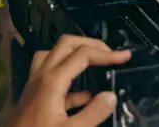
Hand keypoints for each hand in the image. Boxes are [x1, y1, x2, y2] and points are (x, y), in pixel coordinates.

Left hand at [6, 35, 131, 126]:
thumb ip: (93, 113)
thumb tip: (110, 96)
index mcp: (52, 81)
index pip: (83, 54)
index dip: (107, 53)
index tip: (125, 57)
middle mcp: (41, 76)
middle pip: (67, 44)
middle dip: (91, 44)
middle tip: (110, 54)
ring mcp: (35, 85)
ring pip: (55, 55)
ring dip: (76, 55)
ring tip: (96, 65)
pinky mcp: (33, 96)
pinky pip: (52, 78)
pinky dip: (70, 79)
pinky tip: (86, 95)